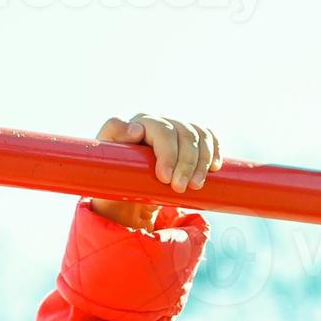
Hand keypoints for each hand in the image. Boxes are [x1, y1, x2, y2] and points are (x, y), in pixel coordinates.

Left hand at [86, 114, 223, 227]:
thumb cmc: (115, 186)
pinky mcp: (189, 138)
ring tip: (195, 186)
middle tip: (181, 188)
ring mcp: (173, 128)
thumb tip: (135, 130)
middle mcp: (155, 123)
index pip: (156, 128)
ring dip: (201, 161)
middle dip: (184, 162)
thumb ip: (108, 153)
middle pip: (179, 132)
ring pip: (197, 134)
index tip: (164, 177)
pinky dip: (214, 151)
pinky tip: (215, 168)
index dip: (165, 150)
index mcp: (133, 126)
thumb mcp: (105, 176)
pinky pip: (208, 136)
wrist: (130, 197)